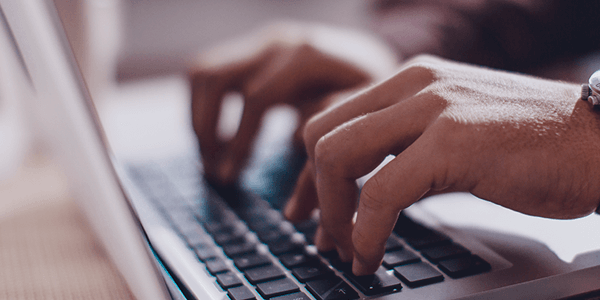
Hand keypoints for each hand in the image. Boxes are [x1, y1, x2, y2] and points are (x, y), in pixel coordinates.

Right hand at [189, 21, 396, 183]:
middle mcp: (279, 42)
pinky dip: (204, 105)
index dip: (239, 143)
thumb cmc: (373, 92)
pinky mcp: (253, 50)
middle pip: (215, 77)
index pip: (256, 98)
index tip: (229, 178)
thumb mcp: (364, 117)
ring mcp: (262, 42)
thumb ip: (330, 143)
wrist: (373, 56)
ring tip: (211, 157)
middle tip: (213, 171)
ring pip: (203, 71)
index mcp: (308, 56)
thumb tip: (293, 188)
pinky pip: (209, 71)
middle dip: (206, 129)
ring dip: (198, 116)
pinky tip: (221, 138)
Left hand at [284, 55, 599, 274]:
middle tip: (323, 236)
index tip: (306, 208)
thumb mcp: (454, 131)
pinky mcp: (453, 142)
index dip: (309, 171)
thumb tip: (363, 186)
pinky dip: (364, 231)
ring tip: (345, 249)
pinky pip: (379, 192)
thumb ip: (407, 146)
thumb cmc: (534, 145)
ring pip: (337, 157)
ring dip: (332, 213)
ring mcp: (433, 108)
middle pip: (321, 135)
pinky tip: (369, 254)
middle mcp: (414, 84)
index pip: (332, 119)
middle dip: (313, 192)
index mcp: (410, 80)